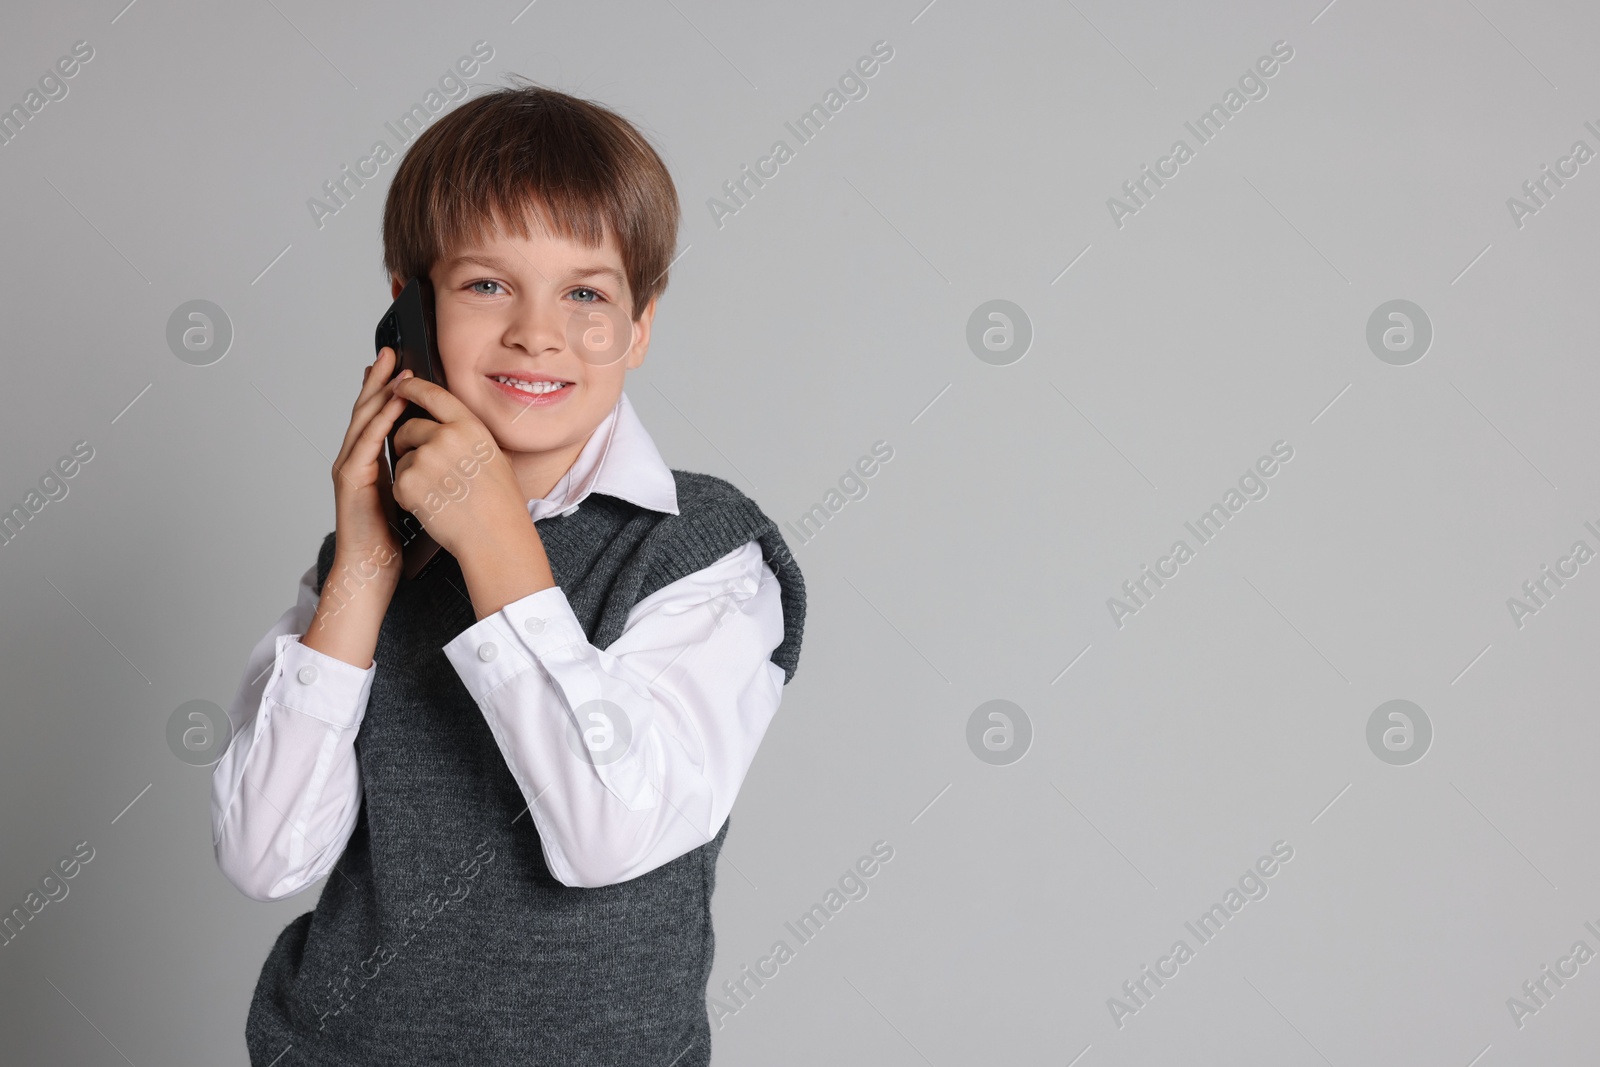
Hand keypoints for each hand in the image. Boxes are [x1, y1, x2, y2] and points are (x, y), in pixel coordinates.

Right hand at [327, 347, 410, 589]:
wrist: (373, 569)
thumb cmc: (393, 538)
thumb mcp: (411, 493)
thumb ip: (418, 470)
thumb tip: (445, 452)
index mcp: (370, 462)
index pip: (378, 417)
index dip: (386, 389)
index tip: (400, 365)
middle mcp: (355, 459)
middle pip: (366, 409)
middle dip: (379, 379)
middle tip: (391, 351)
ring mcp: (350, 467)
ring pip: (364, 419)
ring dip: (379, 391)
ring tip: (393, 367)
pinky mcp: (350, 478)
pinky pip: (367, 442)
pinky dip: (380, 420)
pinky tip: (392, 403)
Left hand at [388, 374, 529, 560]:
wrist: (496, 539)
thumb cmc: (500, 504)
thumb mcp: (493, 457)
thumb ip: (466, 436)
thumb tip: (444, 426)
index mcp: (471, 427)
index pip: (435, 395)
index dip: (413, 388)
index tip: (401, 385)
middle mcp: (447, 437)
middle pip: (410, 427)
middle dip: (406, 442)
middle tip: (419, 462)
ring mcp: (426, 459)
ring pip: (403, 458)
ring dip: (411, 474)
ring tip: (439, 494)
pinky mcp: (409, 483)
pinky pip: (398, 482)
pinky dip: (408, 495)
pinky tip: (431, 506)